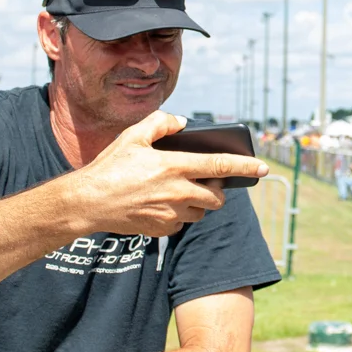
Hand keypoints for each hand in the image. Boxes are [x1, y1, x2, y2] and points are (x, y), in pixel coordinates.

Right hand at [63, 112, 267, 236]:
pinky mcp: (161, 229)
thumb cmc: (109, 167)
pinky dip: (179, 215)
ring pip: (201, 212)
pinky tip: (163, 205)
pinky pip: (181, 223)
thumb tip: (182, 122)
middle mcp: (177, 192)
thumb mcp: (132, 136)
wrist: (87, 202)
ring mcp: (170, 214)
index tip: (264, 168)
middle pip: (216, 197)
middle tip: (206, 181)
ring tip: (181, 192)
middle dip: (217, 190)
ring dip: (199, 203)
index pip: (219, 166)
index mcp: (174, 166)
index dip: (245, 167)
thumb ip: (160, 123)